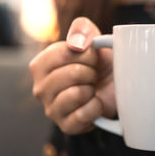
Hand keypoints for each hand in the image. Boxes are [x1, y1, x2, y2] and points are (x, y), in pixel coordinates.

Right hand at [29, 17, 115, 134]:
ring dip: (92, 89)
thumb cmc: (99, 64)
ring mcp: (51, 109)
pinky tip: (94, 104)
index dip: (86, 53)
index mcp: (40, 65)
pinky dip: (96, 107)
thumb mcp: (93, 40)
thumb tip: (76, 44)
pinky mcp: (66, 126)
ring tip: (91, 89)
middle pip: (72, 73)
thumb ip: (82, 29)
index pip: (63, 52)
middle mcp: (40, 88)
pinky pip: (84, 114)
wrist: (114, 89)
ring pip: (76, 94)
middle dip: (91, 72)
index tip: (92, 57)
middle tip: (93, 75)